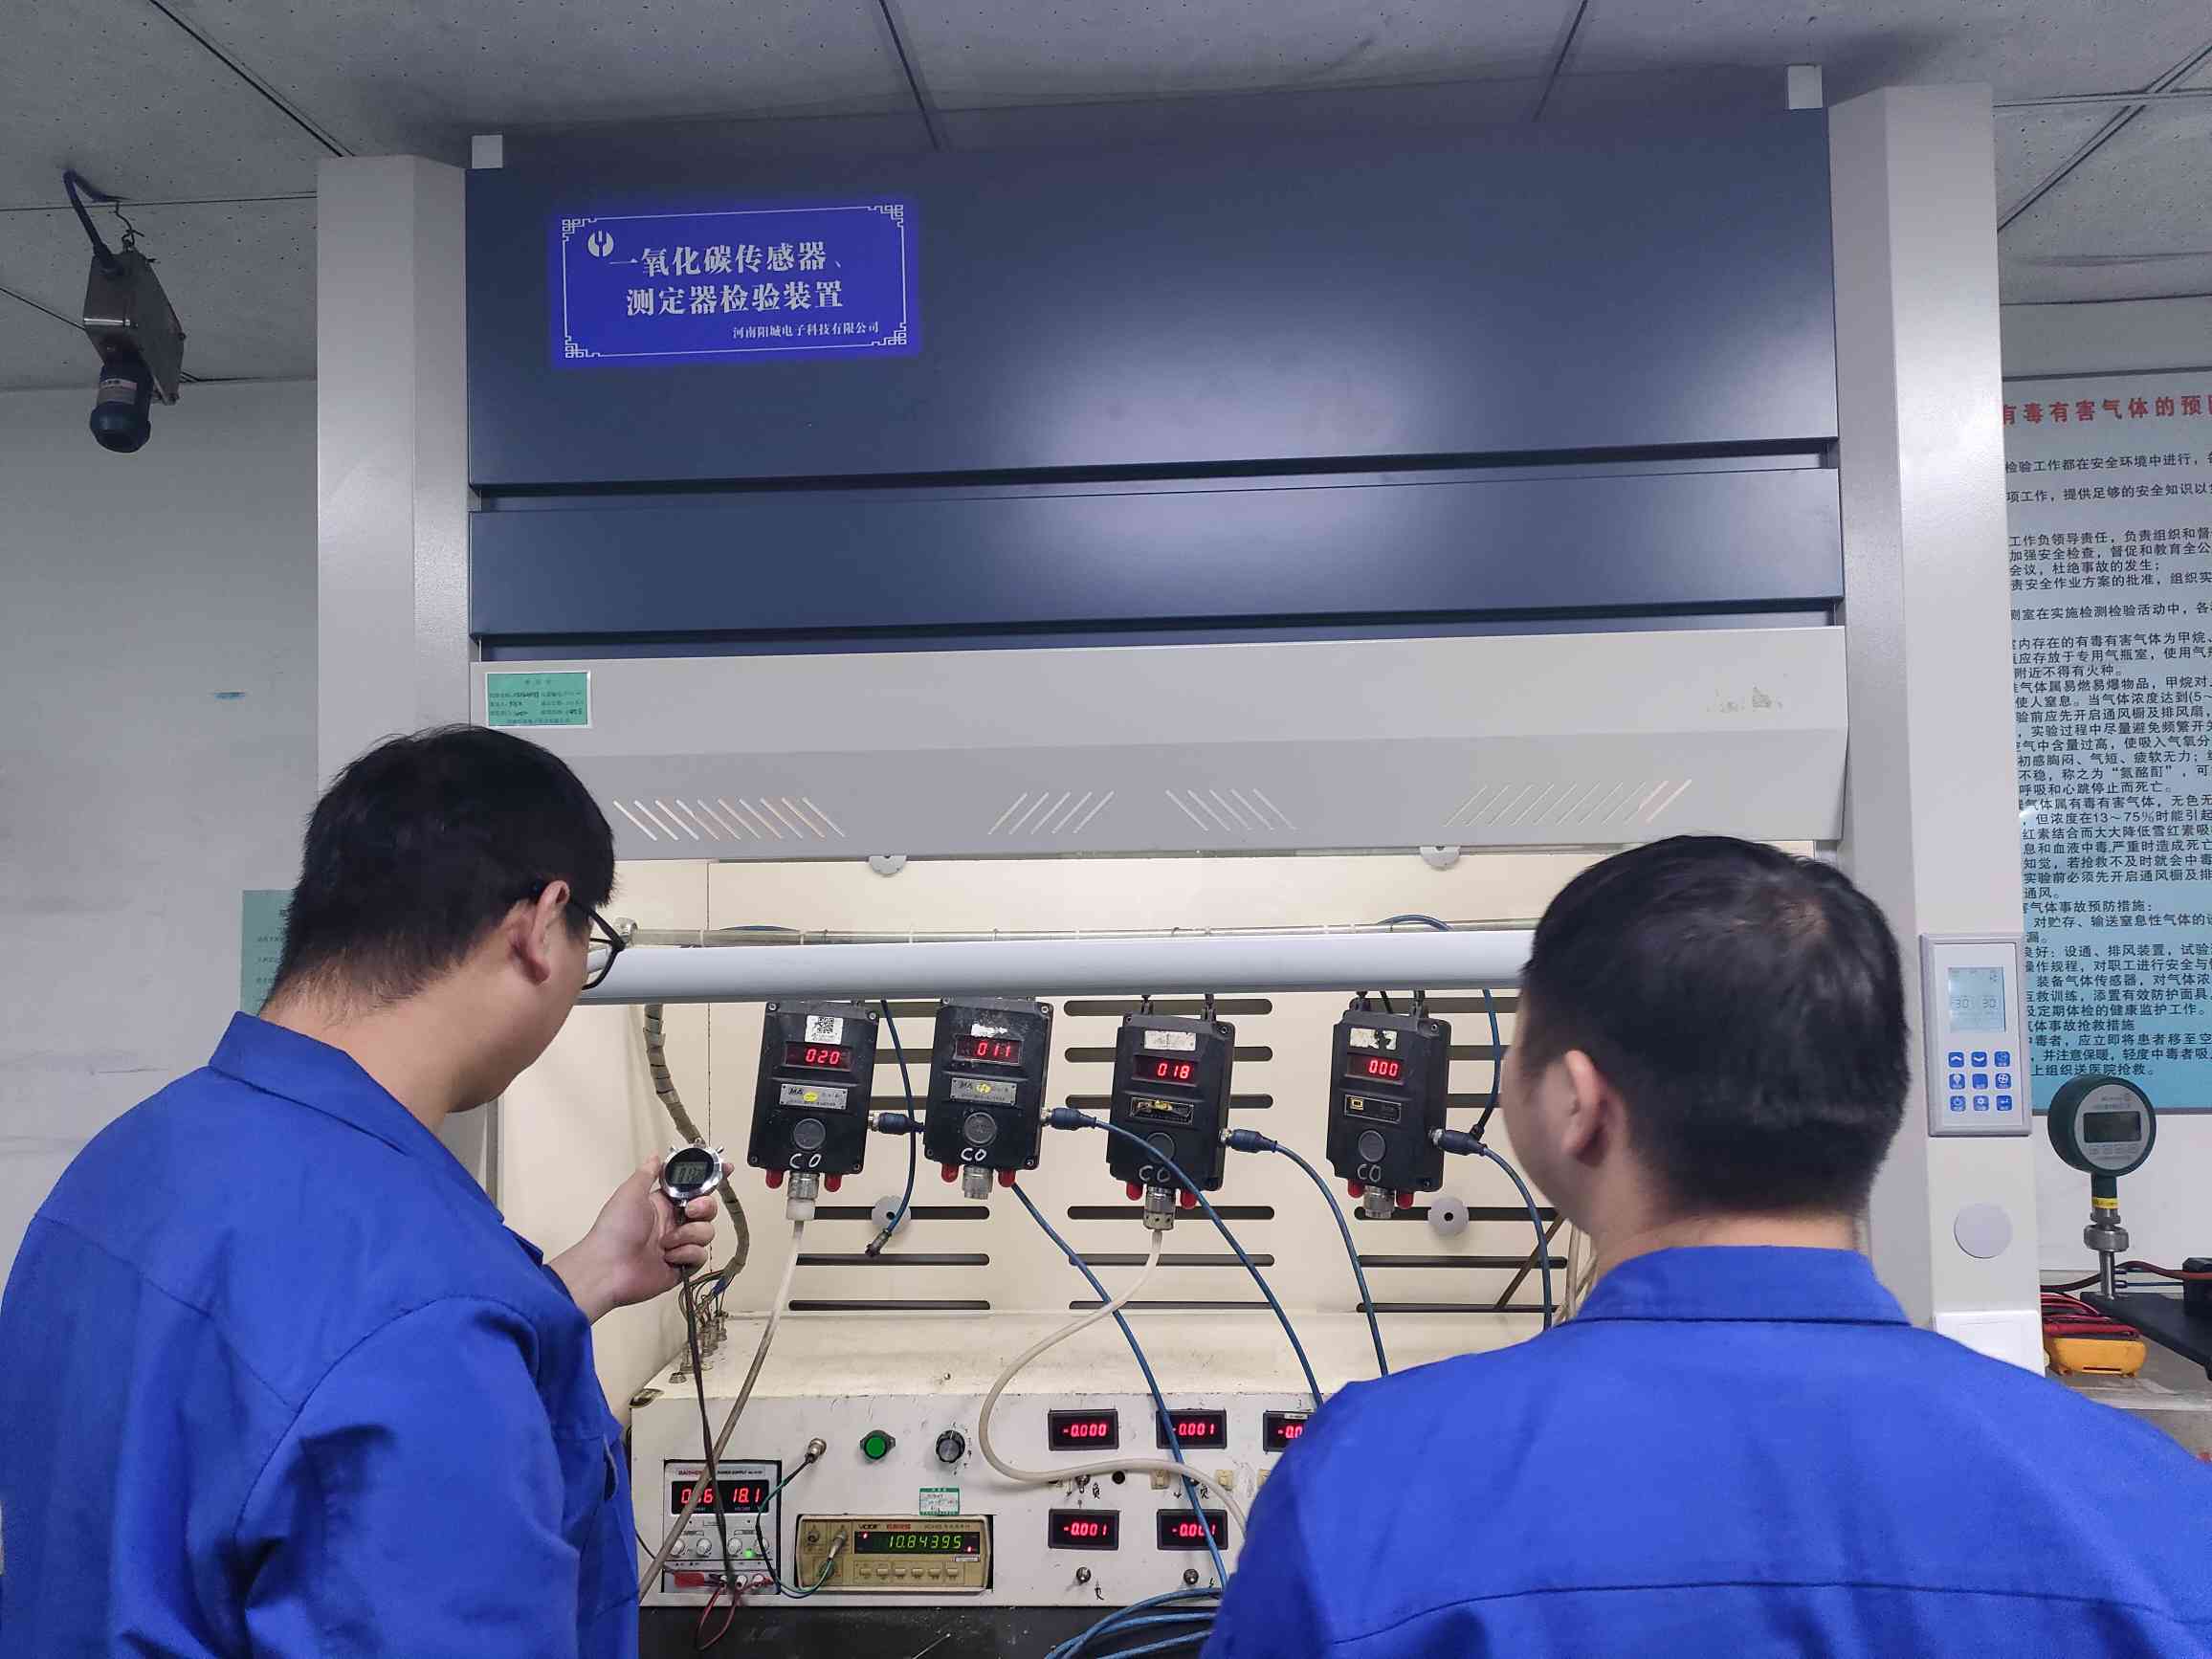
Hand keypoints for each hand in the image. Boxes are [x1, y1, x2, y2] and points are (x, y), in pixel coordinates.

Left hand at [549, 1157, 717, 1322]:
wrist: (608, 1268)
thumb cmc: (617, 1227)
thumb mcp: (630, 1193)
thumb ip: (647, 1174)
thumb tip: (656, 1155)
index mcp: (664, 1204)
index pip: (694, 1187)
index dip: (710, 1178)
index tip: (727, 1168)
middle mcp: (674, 1223)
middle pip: (707, 1209)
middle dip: (704, 1207)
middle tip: (689, 1211)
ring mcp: (680, 1246)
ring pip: (707, 1232)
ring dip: (689, 1235)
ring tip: (666, 1243)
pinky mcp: (683, 1267)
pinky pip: (700, 1255)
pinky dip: (686, 1254)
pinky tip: (668, 1258)